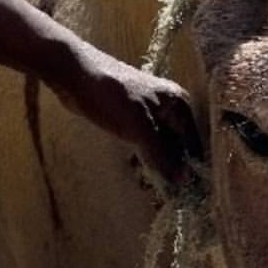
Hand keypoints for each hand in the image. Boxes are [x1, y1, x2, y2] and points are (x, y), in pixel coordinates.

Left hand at [54, 48, 201, 188]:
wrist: (74, 74)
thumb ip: (162, 154)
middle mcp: (170, 109)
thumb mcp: (139, 128)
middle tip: (165, 193)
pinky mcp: (134, 119)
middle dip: (172, 170)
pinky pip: (146, 144)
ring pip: (161, 147)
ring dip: (157, 166)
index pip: (193, 144)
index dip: (190, 168)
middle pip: (178, 147)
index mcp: (179, 105)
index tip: (187, 193)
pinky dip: (144, 158)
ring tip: (150, 185)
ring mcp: (151, 114)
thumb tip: (182, 180)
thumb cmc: (110, 97)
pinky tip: (138, 171)